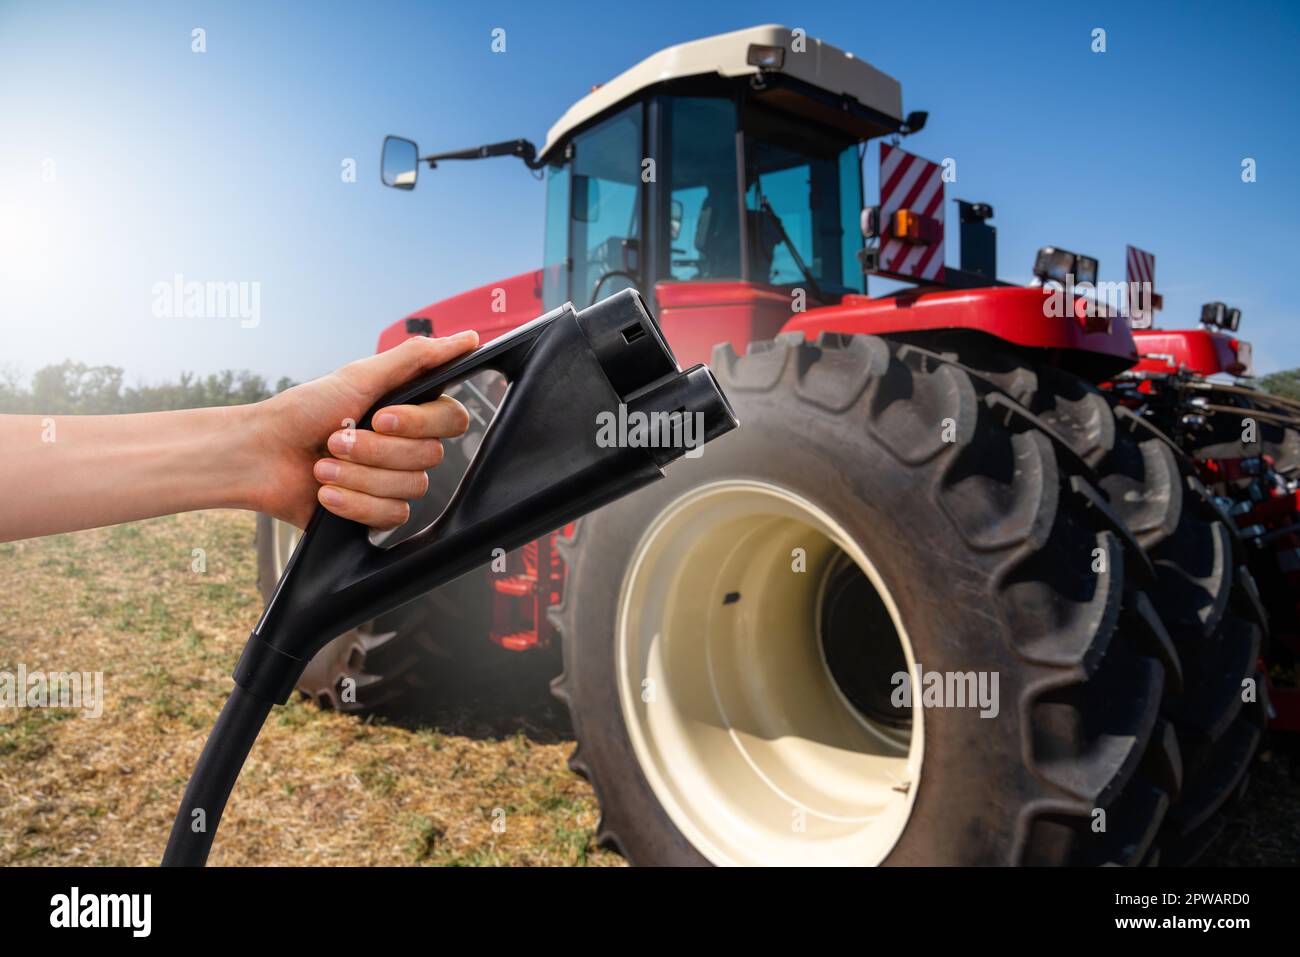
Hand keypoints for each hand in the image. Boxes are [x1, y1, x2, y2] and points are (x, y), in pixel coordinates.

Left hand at [249, 331, 478, 529]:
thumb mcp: (360, 376)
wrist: (259, 456)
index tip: (381, 417)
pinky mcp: (377, 513)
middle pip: (430, 457)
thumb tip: (468, 338)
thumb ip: (416, 358)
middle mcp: (406, 447)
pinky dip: (354, 503)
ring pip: (410, 488)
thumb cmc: (302, 411)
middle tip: (336, 439)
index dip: (418, 424)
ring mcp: (392, 482)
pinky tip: (327, 493)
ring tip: (323, 466)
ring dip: (359, 476)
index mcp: (409, 412)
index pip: (452, 420)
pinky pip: (392, 516)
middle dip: (375, 450)